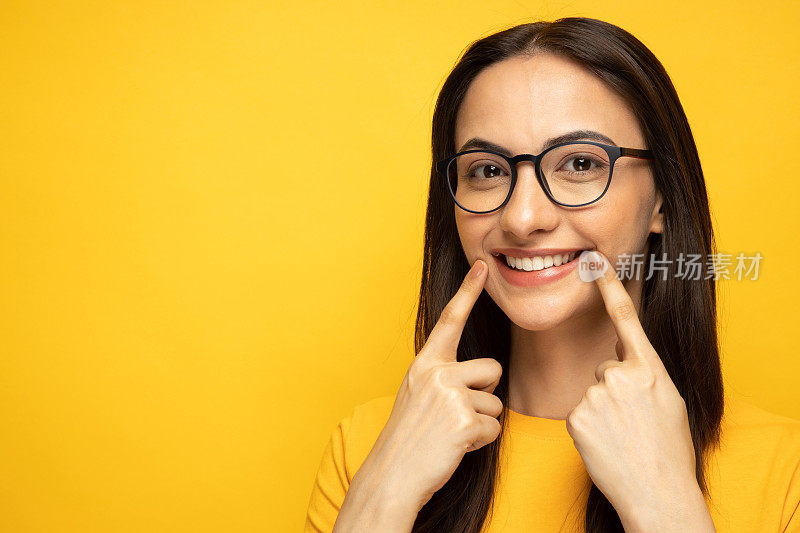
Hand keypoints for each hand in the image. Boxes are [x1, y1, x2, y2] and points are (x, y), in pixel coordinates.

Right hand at [349, 259, 503, 513]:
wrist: (392, 474)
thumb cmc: (409, 438)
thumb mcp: (418, 395)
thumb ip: (444, 377)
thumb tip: (484, 374)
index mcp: (424, 363)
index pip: (451, 320)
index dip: (469, 291)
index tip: (483, 265)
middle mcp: (436, 372)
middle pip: (492, 369)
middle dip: (484, 393)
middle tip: (455, 415)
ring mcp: (449, 395)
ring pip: (495, 402)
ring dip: (480, 423)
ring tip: (450, 434)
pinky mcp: (463, 420)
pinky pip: (494, 427)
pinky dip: (480, 442)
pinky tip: (455, 447)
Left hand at [565, 251, 708, 528]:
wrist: (657, 492)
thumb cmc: (668, 449)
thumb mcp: (668, 400)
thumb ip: (645, 371)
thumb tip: (622, 350)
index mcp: (649, 369)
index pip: (625, 319)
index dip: (609, 288)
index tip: (595, 262)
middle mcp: (620, 375)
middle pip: (606, 368)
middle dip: (615, 389)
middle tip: (633, 421)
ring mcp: (596, 395)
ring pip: (592, 391)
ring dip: (602, 409)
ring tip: (621, 435)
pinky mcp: (576, 416)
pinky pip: (579, 411)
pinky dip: (589, 425)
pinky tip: (606, 442)